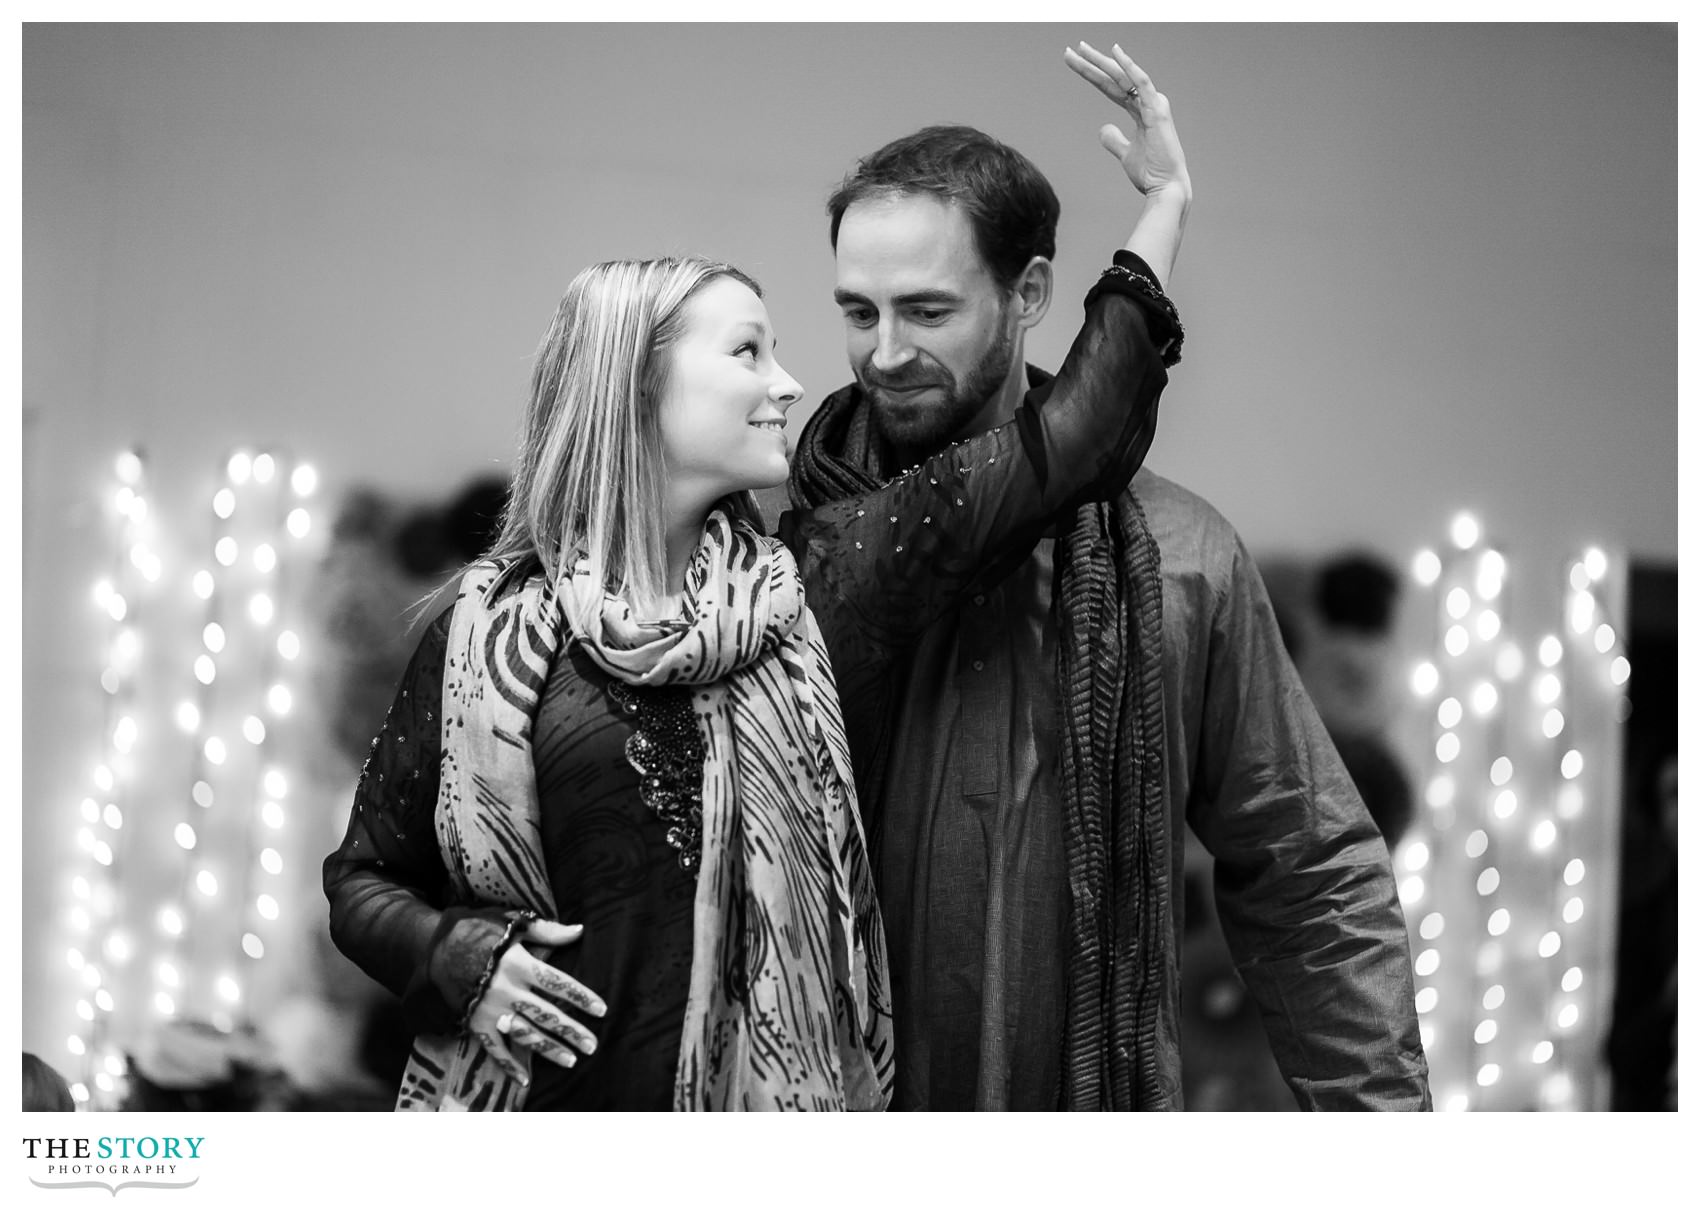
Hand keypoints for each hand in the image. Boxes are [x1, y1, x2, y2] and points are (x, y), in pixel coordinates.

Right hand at [466, 919, 606, 1083]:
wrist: (433, 947)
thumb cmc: (477, 931)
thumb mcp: (511, 924)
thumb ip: (547, 931)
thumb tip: (579, 930)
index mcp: (518, 963)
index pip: (558, 983)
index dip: (581, 996)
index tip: (601, 1009)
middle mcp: (506, 989)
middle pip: (546, 1014)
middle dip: (571, 1031)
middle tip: (593, 1045)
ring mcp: (490, 1009)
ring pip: (525, 1033)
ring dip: (549, 1049)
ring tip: (571, 1061)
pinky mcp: (475, 1022)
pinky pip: (493, 1048)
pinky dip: (508, 1064)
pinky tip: (525, 1078)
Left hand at [1063, 41, 1189, 199]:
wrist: (1165, 189)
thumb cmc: (1150, 173)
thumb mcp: (1125, 154)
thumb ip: (1114, 140)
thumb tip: (1103, 128)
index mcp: (1140, 112)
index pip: (1111, 88)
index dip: (1093, 75)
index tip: (1074, 62)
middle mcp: (1146, 104)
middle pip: (1115, 78)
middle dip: (1093, 63)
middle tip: (1072, 49)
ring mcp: (1153, 106)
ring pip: (1124, 77)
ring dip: (1102, 61)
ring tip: (1081, 49)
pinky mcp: (1157, 112)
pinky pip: (1142, 83)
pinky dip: (1130, 67)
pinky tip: (1115, 53)